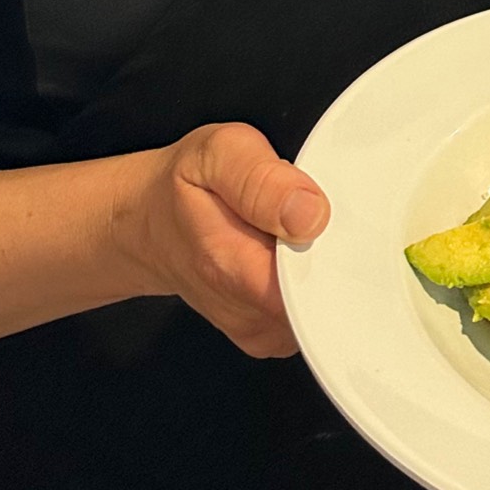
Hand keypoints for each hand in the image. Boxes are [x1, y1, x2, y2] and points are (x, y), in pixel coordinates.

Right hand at [114, 122, 330, 359]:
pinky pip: (313, 313)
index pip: (323, 282)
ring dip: (319, 265)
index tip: (325, 217)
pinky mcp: (269, 335)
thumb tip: (310, 214)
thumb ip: (263, 180)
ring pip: (324, 305)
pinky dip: (310, 280)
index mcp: (235, 268)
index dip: (339, 247)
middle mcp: (249, 312)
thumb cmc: (183, 188)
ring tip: (287, 233)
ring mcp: (261, 329)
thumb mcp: (218, 154)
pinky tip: (285, 255)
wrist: (150, 225)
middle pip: (332, 295)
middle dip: (334, 251)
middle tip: (305, 214)